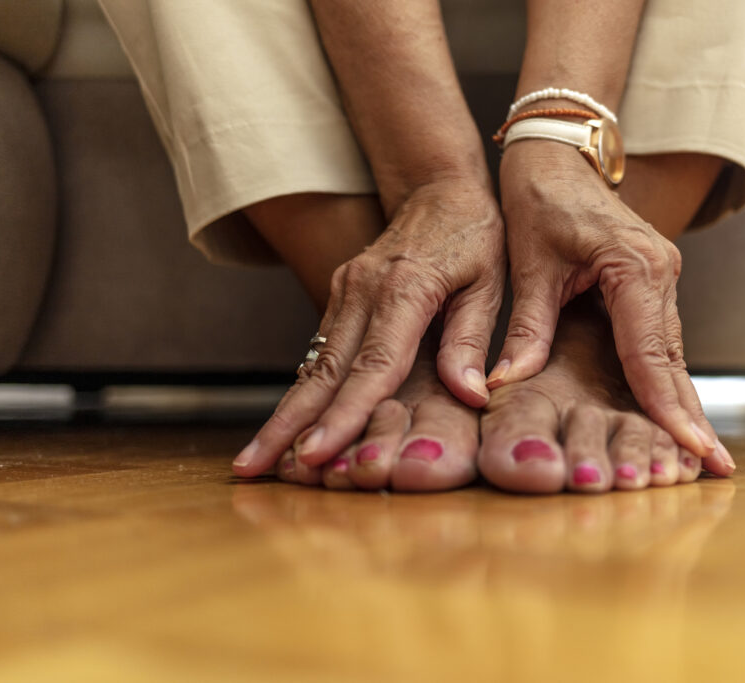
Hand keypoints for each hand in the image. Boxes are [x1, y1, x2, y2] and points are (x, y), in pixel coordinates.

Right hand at [234, 179, 504, 475]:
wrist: (439, 187)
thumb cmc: (474, 236)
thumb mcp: (490, 284)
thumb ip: (472, 340)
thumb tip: (470, 395)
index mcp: (405, 290)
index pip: (372, 365)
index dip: (345, 414)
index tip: (317, 454)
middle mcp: (363, 291)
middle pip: (324, 371)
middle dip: (287, 425)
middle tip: (254, 467)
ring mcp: (345, 292)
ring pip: (312, 364)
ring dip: (283, 413)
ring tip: (255, 458)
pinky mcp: (340, 296)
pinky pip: (318, 351)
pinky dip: (301, 391)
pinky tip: (284, 424)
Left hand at [491, 141, 725, 469]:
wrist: (559, 155)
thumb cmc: (540, 199)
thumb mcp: (529, 265)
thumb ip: (526, 327)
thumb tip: (508, 382)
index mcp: (634, 267)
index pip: (650, 352)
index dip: (666, 406)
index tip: (691, 448)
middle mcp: (660, 272)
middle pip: (673, 359)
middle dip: (690, 415)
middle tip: (716, 468)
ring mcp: (662, 276)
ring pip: (672, 353)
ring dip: (681, 401)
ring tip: (700, 454)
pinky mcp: (653, 282)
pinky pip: (661, 339)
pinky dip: (665, 377)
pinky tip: (673, 413)